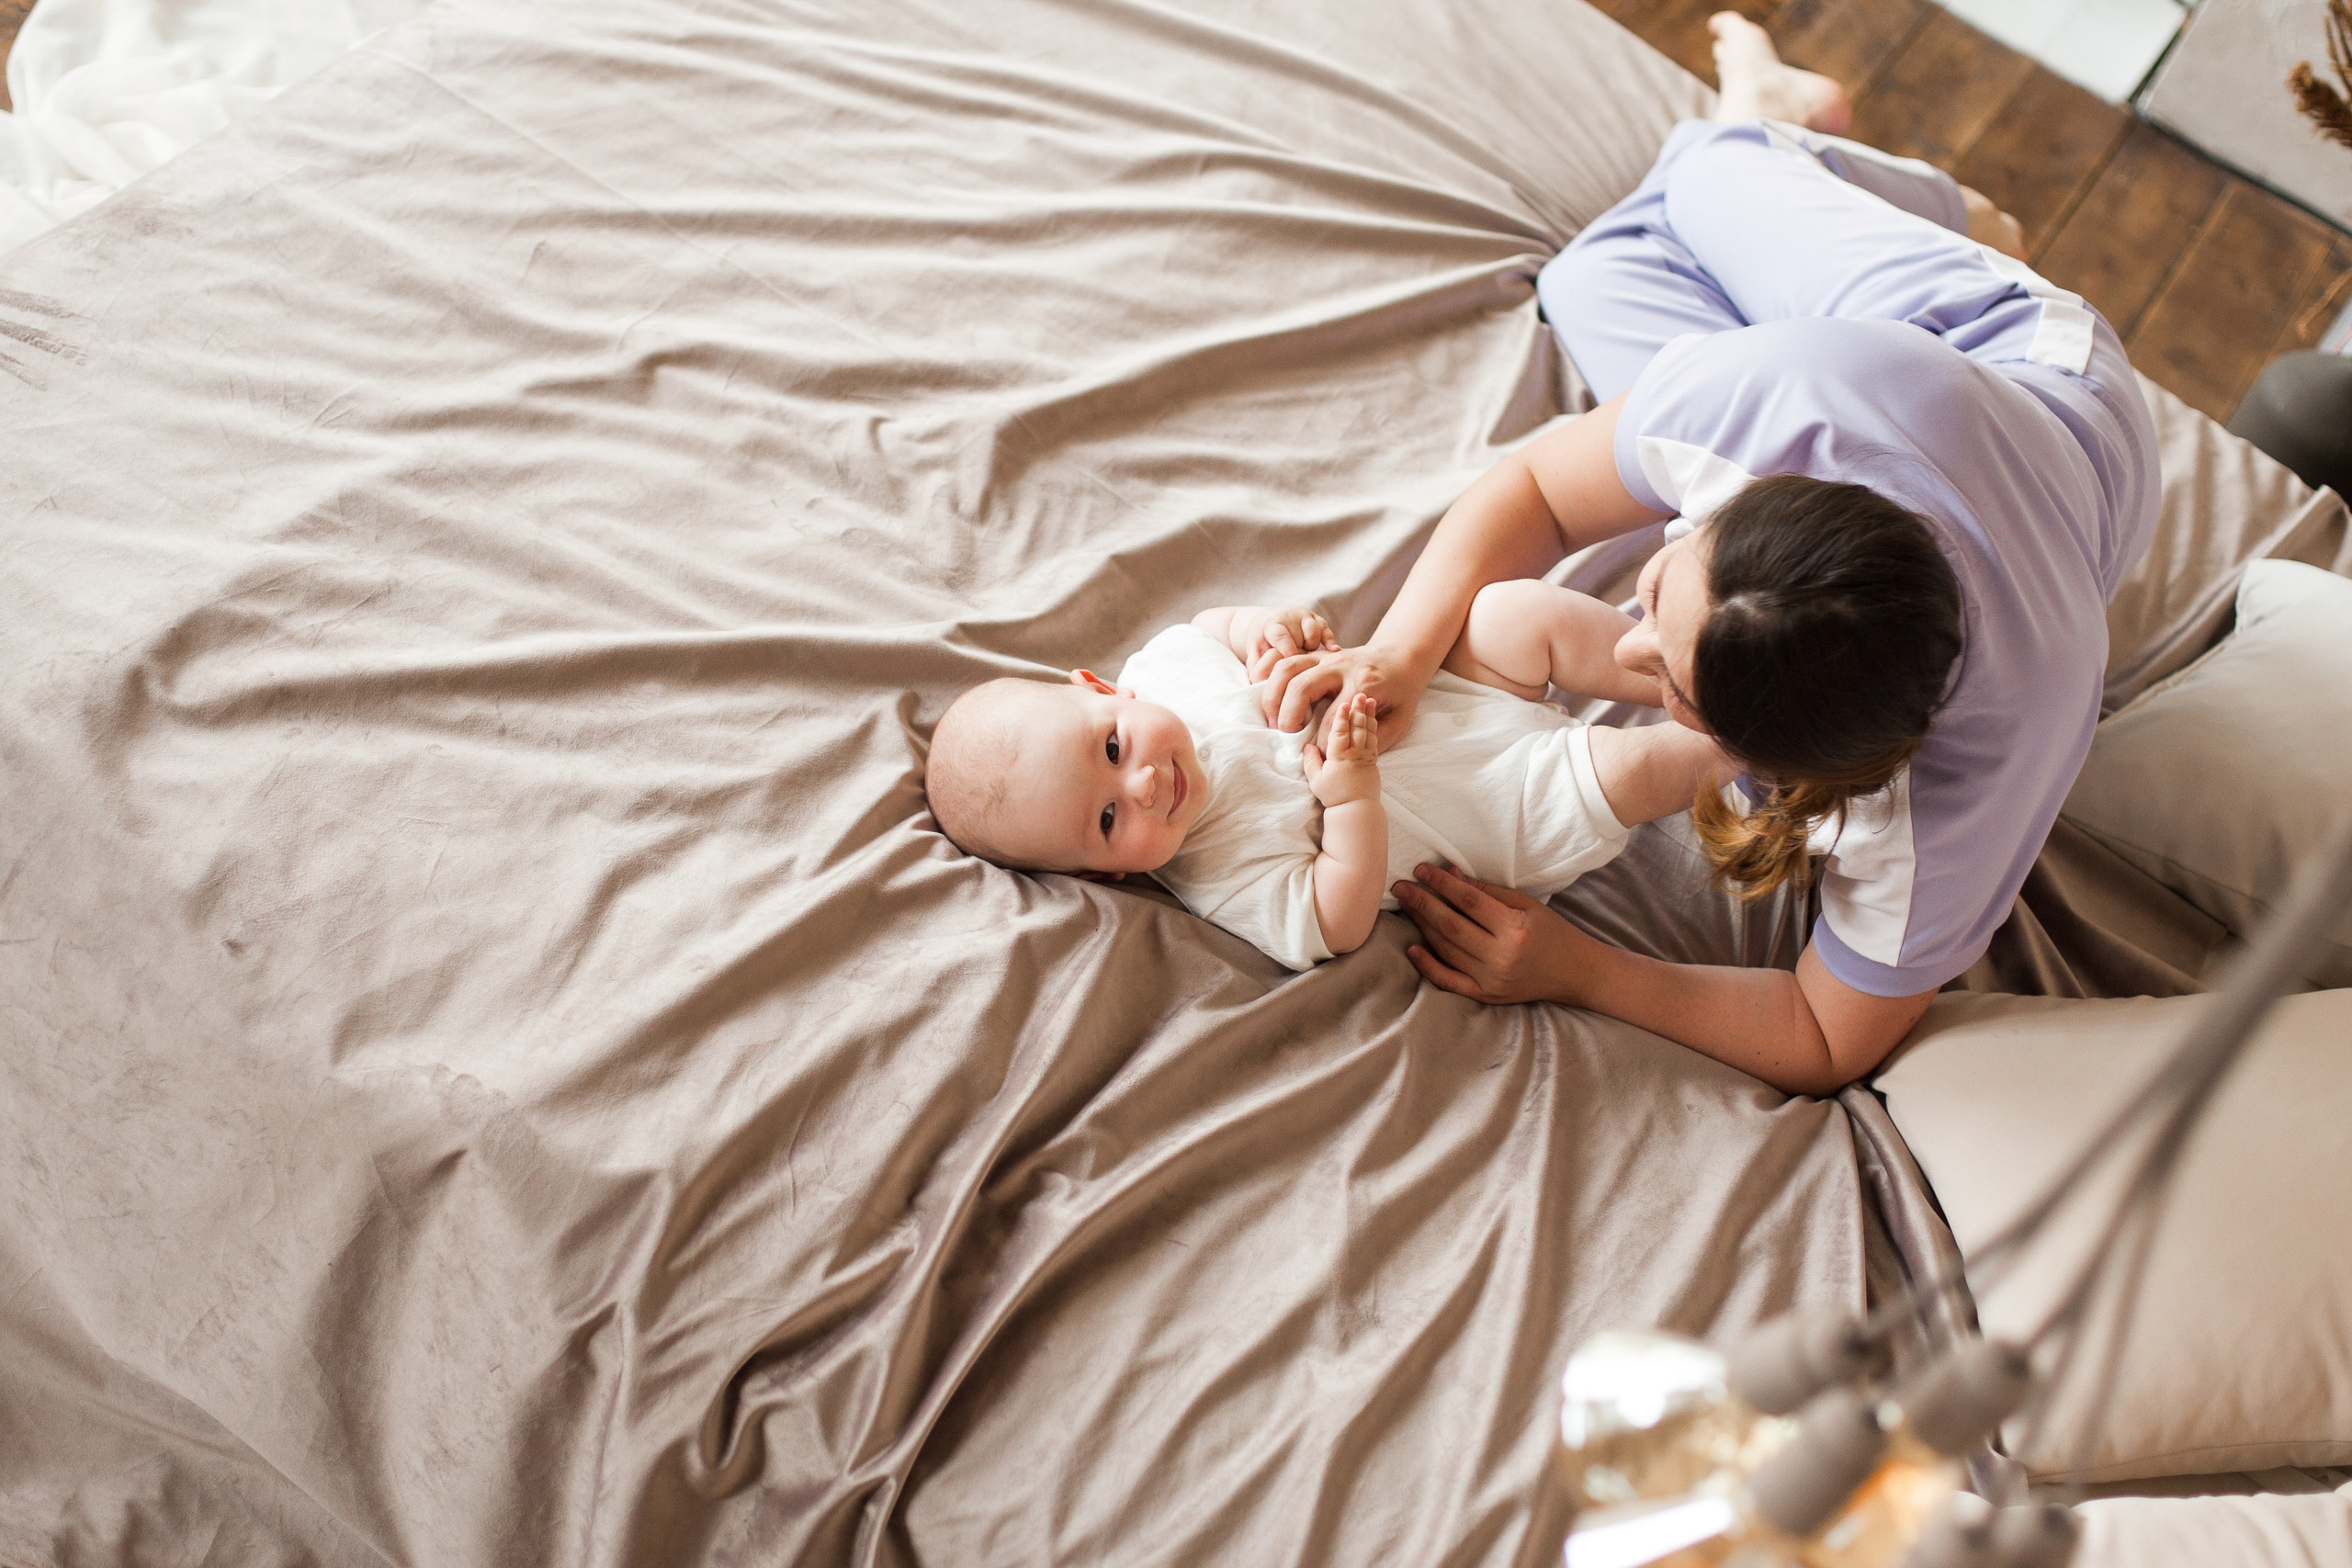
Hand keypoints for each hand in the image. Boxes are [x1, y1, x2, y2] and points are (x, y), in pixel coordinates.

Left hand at [1239, 607, 1340, 679]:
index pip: (1281, 636)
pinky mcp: (1318, 620)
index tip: (1291, 662)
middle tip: (1296, 669)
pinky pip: (1326, 630)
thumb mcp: (1255, 654)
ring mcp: (1305, 618)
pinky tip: (1334, 650)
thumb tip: (1260, 684)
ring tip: (1305, 660)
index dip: (1287, 650)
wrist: (1268, 624)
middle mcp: (1290, 618)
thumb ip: (1256, 668)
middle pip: (1299, 639)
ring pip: (1315, 634)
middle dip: (1300, 655)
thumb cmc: (1262, 644)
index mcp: (1272, 625)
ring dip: (1311, 650)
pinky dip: (1330, 641)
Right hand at [1259, 642, 1425, 746]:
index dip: (1321, 742)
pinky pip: (1285, 659)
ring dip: (1273, 696)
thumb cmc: (1401, 691)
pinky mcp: (1316, 654)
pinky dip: (1270, 676)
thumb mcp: (1400, 718)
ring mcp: (1326, 656)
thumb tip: (1348, 754)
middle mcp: (1340, 666)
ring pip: (1287, 668)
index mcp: (1363, 684)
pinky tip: (1268, 697)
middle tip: (1285, 737)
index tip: (1319, 757)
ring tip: (1273, 720)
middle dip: (1287, 717)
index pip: (1332, 718)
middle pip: (1301, 687)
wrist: (1402, 656)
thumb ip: (1377, 738)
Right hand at [1302, 694, 1379, 807]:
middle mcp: (1354, 754)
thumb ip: (1311, 761)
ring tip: (1369, 699)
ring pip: (1367, 731)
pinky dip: (1373, 724)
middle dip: (1358, 709)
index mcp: (1340, 757)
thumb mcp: (1317, 781)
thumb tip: (1307, 745)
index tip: (1343, 704)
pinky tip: (1372, 715)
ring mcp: (1365, 755)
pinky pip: (1374, 738)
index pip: (1340, 733)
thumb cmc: (1335, 795)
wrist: (1357, 809)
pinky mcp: (1372, 759)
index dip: (1341, 718)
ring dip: (1367, 714)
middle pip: (1356, 727)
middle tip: (1360, 694)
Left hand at [1392, 862, 1582, 1004]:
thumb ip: (1486, 892)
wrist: (1575, 973)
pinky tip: (1412, 948)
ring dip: (1422, 927)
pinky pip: (1449, 982)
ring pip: (1446, 950)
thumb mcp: (1525, 905)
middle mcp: (1502, 956)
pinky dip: (1428, 966)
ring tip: (1407, 907)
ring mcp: (1492, 980)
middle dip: (1422, 903)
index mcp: (1515, 929)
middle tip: (1400, 887)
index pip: (1469, 902)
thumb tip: (1450, 874)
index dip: (1442, 884)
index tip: (1421, 869)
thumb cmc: (1551, 932)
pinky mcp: (1486, 996)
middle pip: (1451, 925)